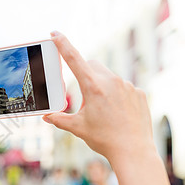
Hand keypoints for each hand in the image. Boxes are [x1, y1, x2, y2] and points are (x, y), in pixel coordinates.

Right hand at [43, 32, 155, 162]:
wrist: (133, 151)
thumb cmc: (103, 139)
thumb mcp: (77, 128)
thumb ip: (59, 119)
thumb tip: (46, 117)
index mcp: (93, 87)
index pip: (74, 59)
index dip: (63, 44)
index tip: (55, 34)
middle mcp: (111, 81)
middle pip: (93, 65)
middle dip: (85, 73)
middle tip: (84, 95)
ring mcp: (127, 86)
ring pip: (108, 76)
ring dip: (101, 86)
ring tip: (103, 110)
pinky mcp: (139, 93)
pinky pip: (123, 87)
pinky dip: (116, 95)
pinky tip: (117, 113)